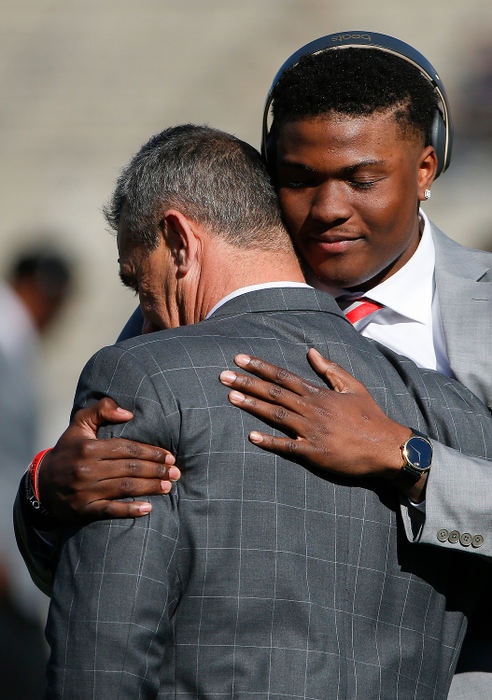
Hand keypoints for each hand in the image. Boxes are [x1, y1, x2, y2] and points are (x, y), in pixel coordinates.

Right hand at [37, 398, 179, 521]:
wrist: (42, 484)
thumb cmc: (68, 450)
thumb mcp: (79, 424)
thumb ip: (102, 410)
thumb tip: (129, 413)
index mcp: (89, 447)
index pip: (126, 449)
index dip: (150, 452)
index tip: (169, 456)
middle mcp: (87, 469)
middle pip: (130, 469)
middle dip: (156, 470)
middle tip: (175, 472)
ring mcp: (85, 491)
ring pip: (125, 488)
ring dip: (150, 487)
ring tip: (168, 486)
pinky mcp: (84, 510)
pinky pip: (111, 510)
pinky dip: (130, 510)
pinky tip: (148, 509)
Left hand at [220, 349, 421, 492]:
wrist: (387, 447)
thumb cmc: (370, 416)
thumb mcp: (353, 386)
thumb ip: (330, 369)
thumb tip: (310, 351)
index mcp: (319, 393)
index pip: (283, 376)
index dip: (260, 367)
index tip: (240, 359)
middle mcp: (312, 409)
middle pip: (274, 393)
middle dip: (247, 383)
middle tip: (223, 376)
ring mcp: (311, 431)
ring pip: (276, 415)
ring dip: (252, 406)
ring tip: (231, 397)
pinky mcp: (314, 452)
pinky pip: (287, 446)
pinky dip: (269, 441)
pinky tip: (251, 436)